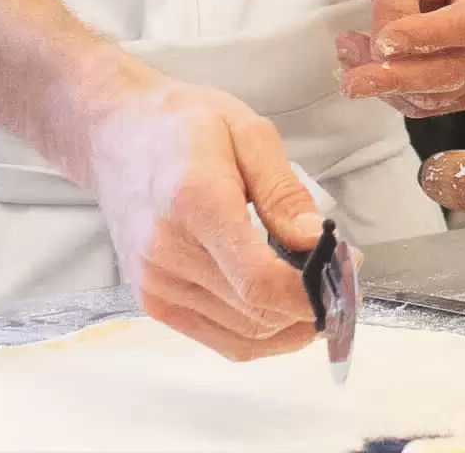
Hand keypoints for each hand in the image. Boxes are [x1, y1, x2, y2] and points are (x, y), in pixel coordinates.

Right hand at [77, 70, 324, 359]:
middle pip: (256, 311)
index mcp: (195, 203)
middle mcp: (168, 254)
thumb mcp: (249, 133)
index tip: (348, 270)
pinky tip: (286, 308)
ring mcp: (156, 284)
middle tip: (345, 277)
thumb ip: (284, 192)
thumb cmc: (184, 125)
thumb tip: (317, 240)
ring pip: (242, 335)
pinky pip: (218, 339)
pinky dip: (261, 334)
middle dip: (312, 305)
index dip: (310, 290)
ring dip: (291, 325)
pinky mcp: (153, 301)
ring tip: (320, 290)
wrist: (117, 136)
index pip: (259, 280)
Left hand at [341, 0, 464, 117]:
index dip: (428, 38)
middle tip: (351, 77)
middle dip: (399, 77)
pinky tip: (375, 71)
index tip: (381, 41)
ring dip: (391, 86)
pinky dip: (401, 97)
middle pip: (457, 69)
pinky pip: (437, 105)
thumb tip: (385, 47)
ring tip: (351, 58)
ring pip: (443, 94)